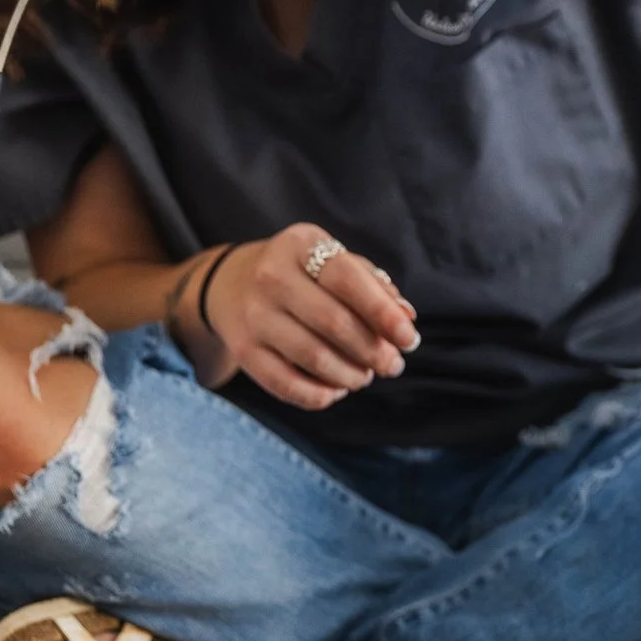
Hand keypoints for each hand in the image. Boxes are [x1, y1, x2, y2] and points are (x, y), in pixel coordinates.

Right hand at [203, 223, 419, 409]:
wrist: (231, 284)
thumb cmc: (303, 274)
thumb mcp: (334, 262)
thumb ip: (373, 285)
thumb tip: (406, 317)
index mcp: (300, 246)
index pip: (347, 279)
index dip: (383, 313)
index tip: (409, 339)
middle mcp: (271, 276)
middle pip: (334, 323)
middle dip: (373, 351)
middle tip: (393, 365)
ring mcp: (254, 315)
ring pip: (314, 358)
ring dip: (351, 375)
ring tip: (365, 375)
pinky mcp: (243, 350)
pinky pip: (287, 385)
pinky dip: (320, 395)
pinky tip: (337, 389)